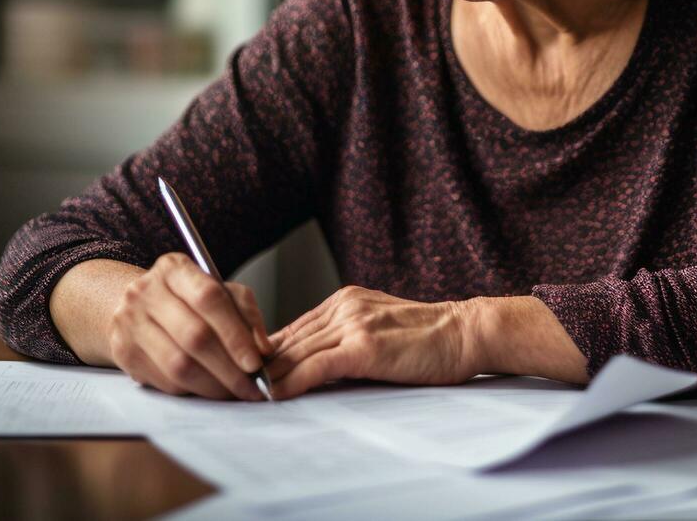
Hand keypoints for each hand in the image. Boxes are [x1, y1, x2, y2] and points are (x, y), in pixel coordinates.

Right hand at [107, 252, 272, 400]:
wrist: (139, 307)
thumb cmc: (188, 299)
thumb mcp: (220, 291)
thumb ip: (246, 313)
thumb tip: (262, 349)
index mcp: (174, 269)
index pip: (209, 299)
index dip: (235, 334)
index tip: (256, 361)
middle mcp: (145, 293)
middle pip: (194, 336)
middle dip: (229, 368)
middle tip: (252, 386)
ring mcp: (129, 323)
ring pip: (178, 365)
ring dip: (213, 386)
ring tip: (235, 392)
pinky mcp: (123, 353)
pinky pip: (165, 381)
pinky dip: (193, 390)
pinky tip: (210, 389)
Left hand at [264, 286, 477, 398]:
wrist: (466, 333)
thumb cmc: (429, 338)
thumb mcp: (379, 328)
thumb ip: (345, 339)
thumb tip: (307, 366)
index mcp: (345, 300)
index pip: (291, 329)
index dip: (263, 353)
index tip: (244, 373)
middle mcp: (344, 306)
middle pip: (286, 340)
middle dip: (256, 367)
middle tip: (230, 388)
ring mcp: (354, 323)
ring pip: (295, 352)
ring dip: (266, 377)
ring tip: (243, 397)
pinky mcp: (365, 346)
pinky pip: (316, 365)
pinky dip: (291, 382)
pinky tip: (275, 396)